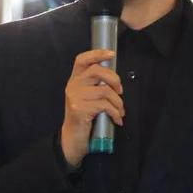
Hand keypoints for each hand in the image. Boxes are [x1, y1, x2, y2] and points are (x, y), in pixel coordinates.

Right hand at [61, 49, 124, 167]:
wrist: (72, 138)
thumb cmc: (83, 117)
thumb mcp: (87, 98)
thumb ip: (96, 86)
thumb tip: (115, 79)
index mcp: (74, 80)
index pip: (82, 60)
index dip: (97, 54)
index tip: (111, 54)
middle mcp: (73, 86)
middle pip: (97, 71)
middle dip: (114, 79)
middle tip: (120, 91)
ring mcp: (75, 97)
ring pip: (105, 91)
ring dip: (118, 102)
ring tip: (119, 111)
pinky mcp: (80, 109)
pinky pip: (105, 105)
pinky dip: (115, 113)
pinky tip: (116, 119)